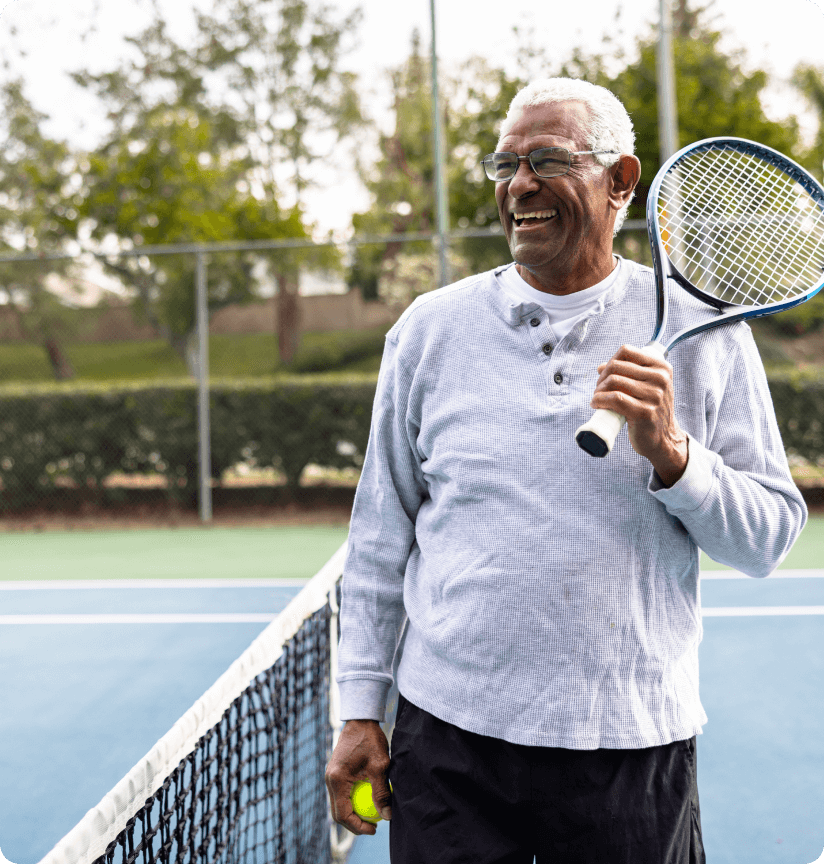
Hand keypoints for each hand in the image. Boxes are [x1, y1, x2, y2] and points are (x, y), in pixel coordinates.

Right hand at [325, 719, 391, 835]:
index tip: (374, 829)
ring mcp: (330, 776)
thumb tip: (387, 815)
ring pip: (338, 805)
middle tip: (373, 827)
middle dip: (354, 824)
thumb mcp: (380, 766)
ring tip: (372, 816)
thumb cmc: (370, 740)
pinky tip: (367, 801)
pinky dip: (351, 802)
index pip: (343, 814)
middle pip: (338, 813)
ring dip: (352, 814)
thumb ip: (382, 792)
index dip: (358, 826)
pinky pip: (341, 794)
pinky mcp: (335, 773)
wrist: (360, 719)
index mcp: (336, 780)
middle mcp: (329, 780)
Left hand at [590, 344, 687, 486]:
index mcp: (662, 368)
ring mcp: (655, 396)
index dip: (610, 361)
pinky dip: (599, 400)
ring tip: (597, 398)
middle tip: (598, 389)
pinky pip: (614, 398)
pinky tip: (596, 404)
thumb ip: (629, 374)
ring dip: (598, 390)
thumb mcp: (648, 387)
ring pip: (613, 381)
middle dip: (601, 377)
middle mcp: (661, 379)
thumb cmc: (651, 410)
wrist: (664, 438)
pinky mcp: (644, 412)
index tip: (605, 374)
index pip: (626, 351)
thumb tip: (601, 366)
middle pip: (616, 366)